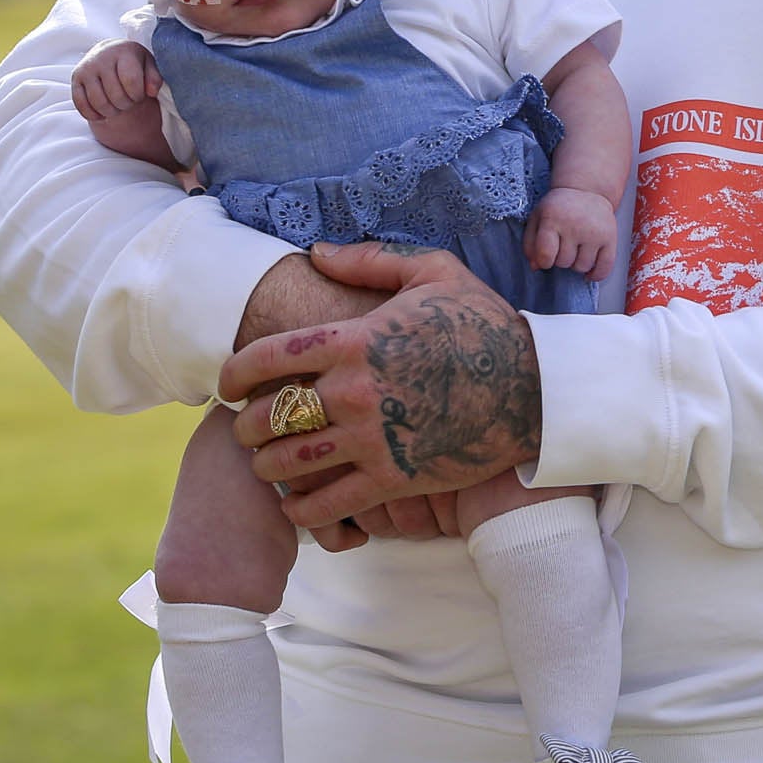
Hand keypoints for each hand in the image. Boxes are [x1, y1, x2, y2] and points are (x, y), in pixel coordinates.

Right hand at [71, 40, 159, 121]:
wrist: (109, 53)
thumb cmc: (133, 63)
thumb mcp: (149, 66)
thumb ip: (154, 78)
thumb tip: (151, 92)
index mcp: (123, 51)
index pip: (131, 81)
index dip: (138, 95)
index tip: (140, 94)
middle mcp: (102, 57)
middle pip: (116, 96)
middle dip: (127, 105)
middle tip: (129, 101)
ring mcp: (86, 68)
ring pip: (99, 103)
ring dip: (112, 112)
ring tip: (118, 106)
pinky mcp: (76, 78)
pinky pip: (81, 105)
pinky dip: (94, 114)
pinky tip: (103, 112)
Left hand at [221, 242, 543, 549]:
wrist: (534, 389)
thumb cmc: (484, 325)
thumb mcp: (435, 273)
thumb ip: (370, 261)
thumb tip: (316, 253)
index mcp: (357, 341)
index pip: (267, 358)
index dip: (233, 372)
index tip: (227, 383)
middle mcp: (356, 392)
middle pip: (268, 415)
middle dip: (246, 423)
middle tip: (248, 426)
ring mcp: (373, 440)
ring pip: (288, 462)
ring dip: (266, 465)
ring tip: (267, 462)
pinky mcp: (393, 480)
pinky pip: (327, 505)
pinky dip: (300, 509)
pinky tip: (295, 504)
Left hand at [524, 187, 616, 277]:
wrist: (586, 190)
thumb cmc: (558, 208)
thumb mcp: (537, 219)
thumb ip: (530, 244)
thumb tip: (536, 266)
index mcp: (552, 218)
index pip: (545, 255)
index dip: (544, 261)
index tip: (547, 255)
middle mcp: (575, 225)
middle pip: (564, 263)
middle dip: (561, 259)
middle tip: (564, 244)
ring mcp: (594, 232)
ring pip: (582, 267)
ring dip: (577, 264)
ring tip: (577, 249)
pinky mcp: (610, 238)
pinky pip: (604, 268)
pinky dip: (596, 274)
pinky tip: (590, 270)